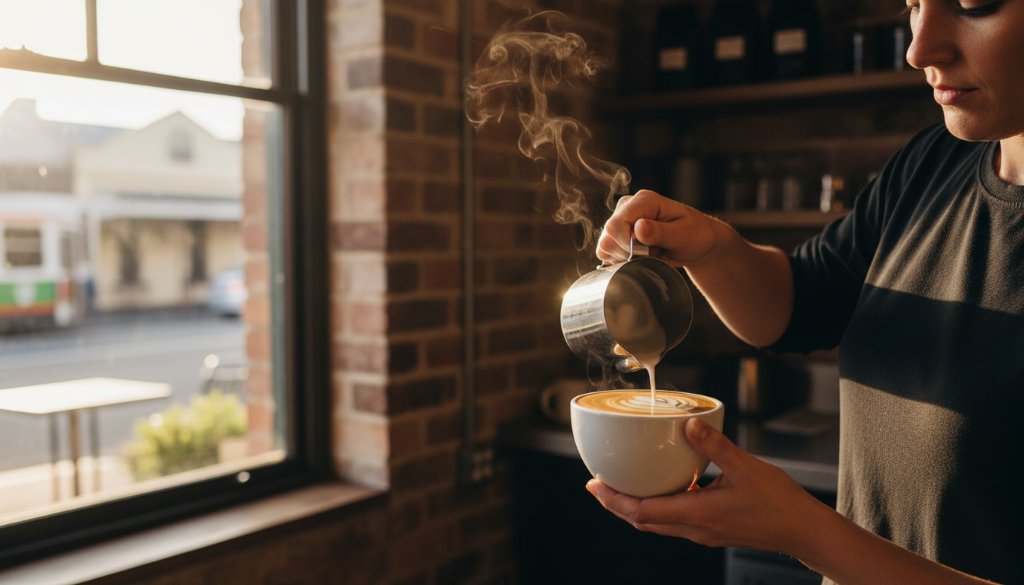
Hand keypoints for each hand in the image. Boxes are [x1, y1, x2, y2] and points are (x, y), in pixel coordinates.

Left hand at [586, 417, 824, 554]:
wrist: (803, 531)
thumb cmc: (779, 503)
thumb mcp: (746, 467)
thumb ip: (715, 445)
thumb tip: (688, 424)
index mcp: (698, 514)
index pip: (642, 512)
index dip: (614, 500)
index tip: (594, 485)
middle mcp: (695, 528)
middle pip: (643, 520)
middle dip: (616, 503)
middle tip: (597, 484)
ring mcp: (703, 532)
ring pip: (657, 523)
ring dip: (635, 506)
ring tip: (621, 485)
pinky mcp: (712, 529)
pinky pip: (674, 520)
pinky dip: (658, 505)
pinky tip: (663, 486)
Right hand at [597, 189, 719, 267]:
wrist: (696, 242)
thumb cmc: (694, 235)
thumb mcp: (683, 235)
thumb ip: (660, 232)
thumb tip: (638, 227)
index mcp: (643, 200)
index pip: (616, 225)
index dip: (627, 246)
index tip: (650, 252)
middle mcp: (627, 206)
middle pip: (608, 237)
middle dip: (630, 253)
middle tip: (654, 252)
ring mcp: (620, 219)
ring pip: (605, 246)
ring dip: (627, 258)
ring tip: (649, 253)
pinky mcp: (617, 234)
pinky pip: (606, 251)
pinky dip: (622, 260)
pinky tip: (640, 256)